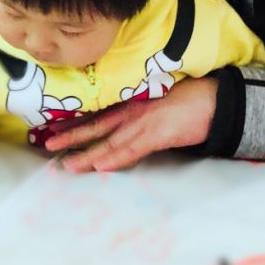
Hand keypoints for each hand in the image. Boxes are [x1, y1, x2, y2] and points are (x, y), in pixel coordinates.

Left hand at [45, 77, 217, 172]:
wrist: (216, 99)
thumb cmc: (190, 98)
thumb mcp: (157, 99)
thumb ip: (138, 109)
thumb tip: (123, 122)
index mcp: (132, 102)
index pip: (98, 114)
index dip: (76, 121)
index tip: (54, 127)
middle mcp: (133, 111)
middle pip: (96, 126)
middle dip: (71, 136)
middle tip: (48, 144)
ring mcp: (145, 122)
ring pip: (110, 142)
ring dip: (88, 154)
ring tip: (67, 165)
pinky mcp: (159, 133)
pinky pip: (134, 150)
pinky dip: (117, 158)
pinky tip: (102, 166)